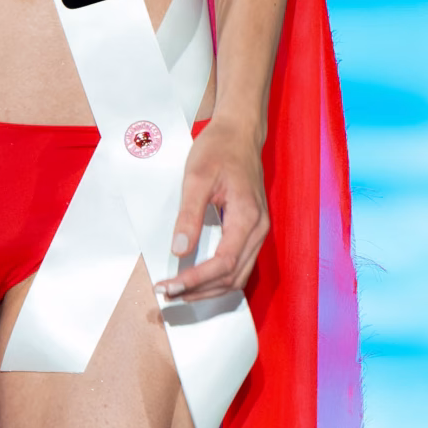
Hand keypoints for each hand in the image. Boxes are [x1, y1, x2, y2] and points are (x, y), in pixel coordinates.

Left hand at [160, 118, 268, 303]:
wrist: (239, 133)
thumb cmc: (220, 149)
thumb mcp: (197, 177)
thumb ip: (189, 215)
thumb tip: (180, 250)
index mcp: (248, 216)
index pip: (224, 263)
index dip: (196, 280)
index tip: (170, 287)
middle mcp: (259, 229)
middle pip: (233, 277)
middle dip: (200, 290)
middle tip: (168, 293)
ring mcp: (258, 231)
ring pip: (238, 276)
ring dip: (209, 289)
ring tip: (179, 291)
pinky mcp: (252, 230)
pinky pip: (239, 265)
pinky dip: (218, 278)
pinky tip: (197, 279)